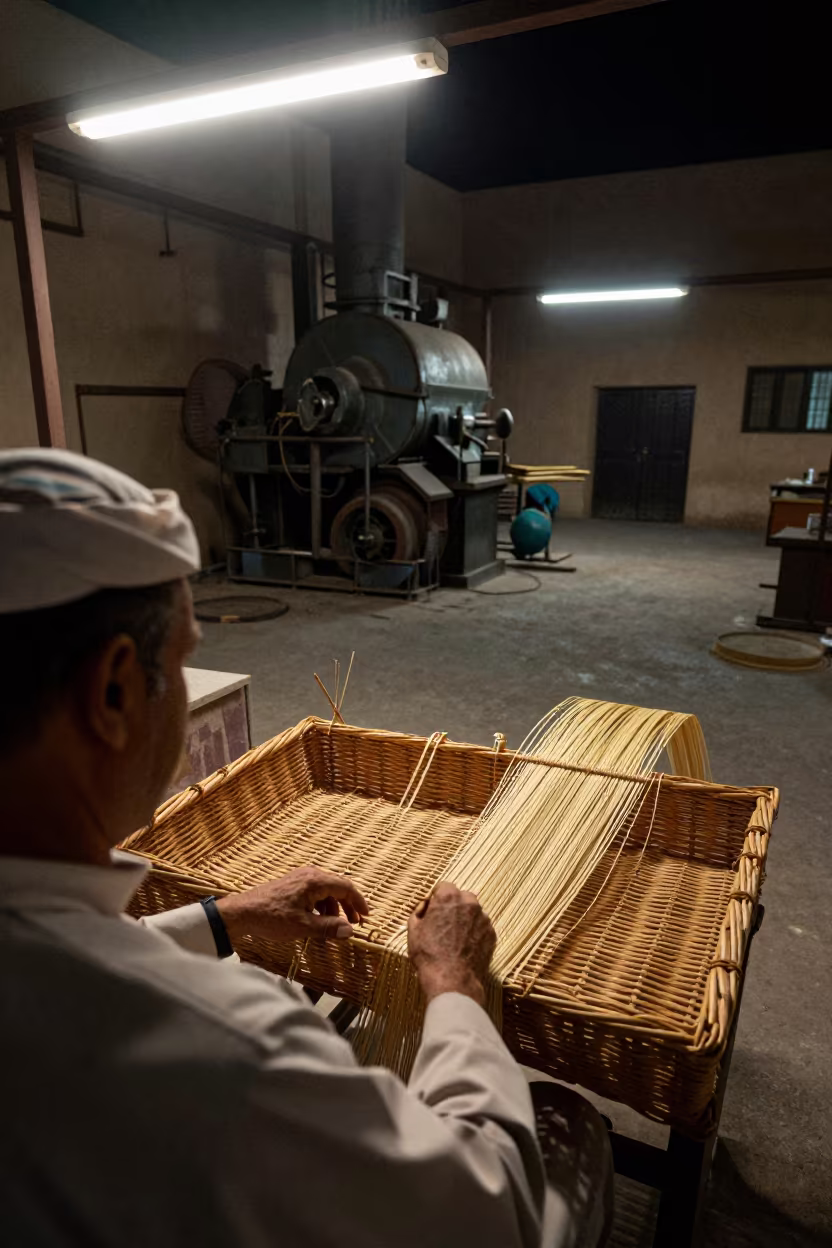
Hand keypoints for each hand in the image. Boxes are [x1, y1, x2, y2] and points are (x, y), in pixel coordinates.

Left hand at [216, 866, 368, 947]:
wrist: (241, 913)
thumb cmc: (271, 918)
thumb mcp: (303, 927)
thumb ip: (329, 928)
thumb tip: (350, 931)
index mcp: (315, 881)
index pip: (346, 887)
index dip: (359, 902)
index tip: (366, 917)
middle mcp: (309, 875)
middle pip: (337, 888)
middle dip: (347, 907)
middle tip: (354, 924)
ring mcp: (299, 879)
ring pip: (326, 892)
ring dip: (333, 909)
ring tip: (333, 928)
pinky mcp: (292, 886)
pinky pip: (314, 894)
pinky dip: (321, 907)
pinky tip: (317, 922)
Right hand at [407, 881, 495, 1007]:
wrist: (451, 980)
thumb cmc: (429, 955)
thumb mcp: (414, 930)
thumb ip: (419, 911)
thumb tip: (426, 905)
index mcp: (448, 897)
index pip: (444, 886)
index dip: (437, 898)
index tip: (433, 910)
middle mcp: (469, 902)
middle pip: (461, 896)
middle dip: (453, 906)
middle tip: (444, 923)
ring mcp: (483, 918)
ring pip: (473, 912)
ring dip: (465, 919)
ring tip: (454, 938)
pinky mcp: (491, 934)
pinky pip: (481, 927)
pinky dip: (474, 932)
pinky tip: (464, 946)